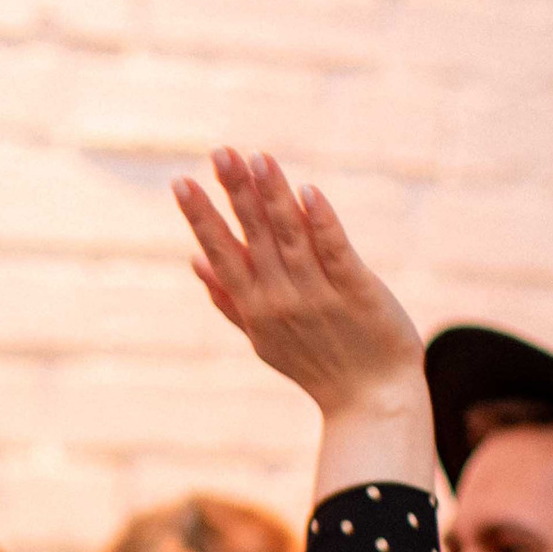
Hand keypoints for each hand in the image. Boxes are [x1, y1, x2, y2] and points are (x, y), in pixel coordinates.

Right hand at [176, 150, 421, 418]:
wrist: (371, 400)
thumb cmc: (316, 365)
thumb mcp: (263, 338)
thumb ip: (228, 300)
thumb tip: (195, 261)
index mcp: (254, 307)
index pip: (222, 253)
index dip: (201, 218)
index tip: (181, 182)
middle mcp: (280, 299)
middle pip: (253, 236)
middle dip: (235, 193)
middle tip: (220, 151)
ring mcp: (318, 295)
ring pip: (291, 236)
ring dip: (273, 196)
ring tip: (258, 158)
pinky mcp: (356, 291)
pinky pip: (336, 251)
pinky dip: (322, 222)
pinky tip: (308, 192)